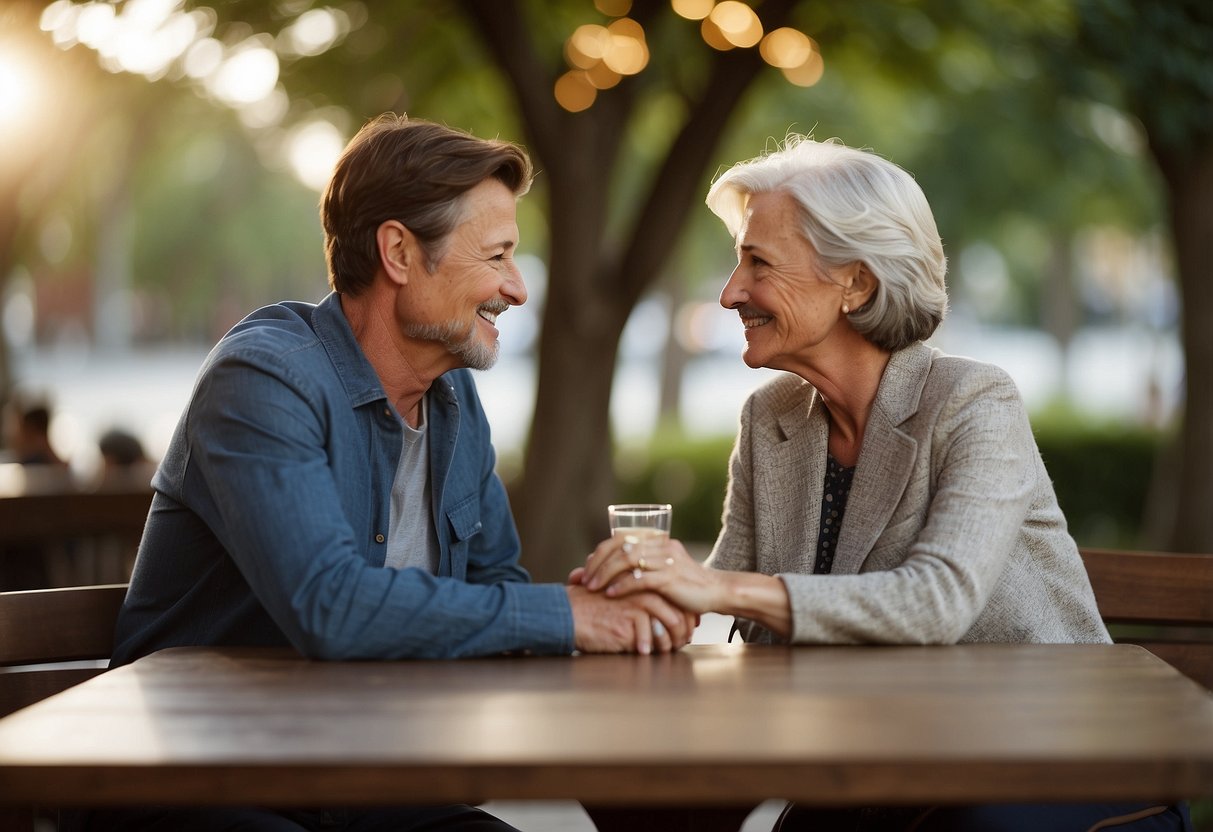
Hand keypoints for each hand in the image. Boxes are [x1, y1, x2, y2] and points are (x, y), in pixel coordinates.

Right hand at [565, 584, 696, 654]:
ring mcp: (637, 602)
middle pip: (678, 609)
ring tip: (665, 651)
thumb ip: (640, 604)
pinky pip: (650, 635)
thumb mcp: (620, 601)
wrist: (569, 614)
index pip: (676, 598)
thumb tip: (662, 622)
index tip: (687, 631)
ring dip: (670, 641)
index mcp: (644, 583)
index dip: (686, 616)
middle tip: (681, 643)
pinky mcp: (628, 617)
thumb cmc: (593, 610)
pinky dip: (650, 647)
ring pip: (669, 622)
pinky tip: (644, 653)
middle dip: (683, 631)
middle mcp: (644, 589)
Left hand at [581, 536, 725, 614]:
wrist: (716, 592)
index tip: (586, 568)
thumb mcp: (660, 571)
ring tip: (593, 588)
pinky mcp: (671, 578)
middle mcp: (660, 546)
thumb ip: (637, 569)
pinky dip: (622, 586)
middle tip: (584, 580)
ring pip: (628, 560)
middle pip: (620, 547)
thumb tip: (605, 573)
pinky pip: (641, 579)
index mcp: (656, 540)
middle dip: (598, 563)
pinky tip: (611, 594)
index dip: (600, 552)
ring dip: (606, 574)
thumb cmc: (684, 585)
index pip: (621, 538)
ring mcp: (666, 560)